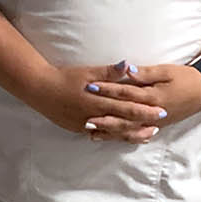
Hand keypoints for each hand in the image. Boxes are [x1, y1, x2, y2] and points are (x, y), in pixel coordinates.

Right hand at [26, 61, 167, 143]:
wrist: (39, 89)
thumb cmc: (63, 77)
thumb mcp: (86, 72)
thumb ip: (108, 72)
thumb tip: (128, 66)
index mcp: (96, 101)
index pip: (126, 107)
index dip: (144, 110)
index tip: (161, 111)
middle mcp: (92, 116)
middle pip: (122, 123)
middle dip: (142, 124)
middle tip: (160, 125)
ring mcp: (85, 125)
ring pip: (112, 133)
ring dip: (130, 134)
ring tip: (146, 135)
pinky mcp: (78, 129)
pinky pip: (100, 134)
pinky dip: (114, 135)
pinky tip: (122, 136)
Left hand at [85, 63, 200, 133]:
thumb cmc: (185, 78)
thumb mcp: (166, 71)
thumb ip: (146, 73)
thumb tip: (127, 69)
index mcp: (154, 97)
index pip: (126, 93)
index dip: (107, 90)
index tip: (90, 87)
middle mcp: (153, 113)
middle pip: (124, 116)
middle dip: (104, 116)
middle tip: (84, 117)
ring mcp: (155, 122)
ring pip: (128, 129)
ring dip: (109, 129)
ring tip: (90, 129)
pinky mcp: (156, 125)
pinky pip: (136, 133)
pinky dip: (121, 135)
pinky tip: (108, 136)